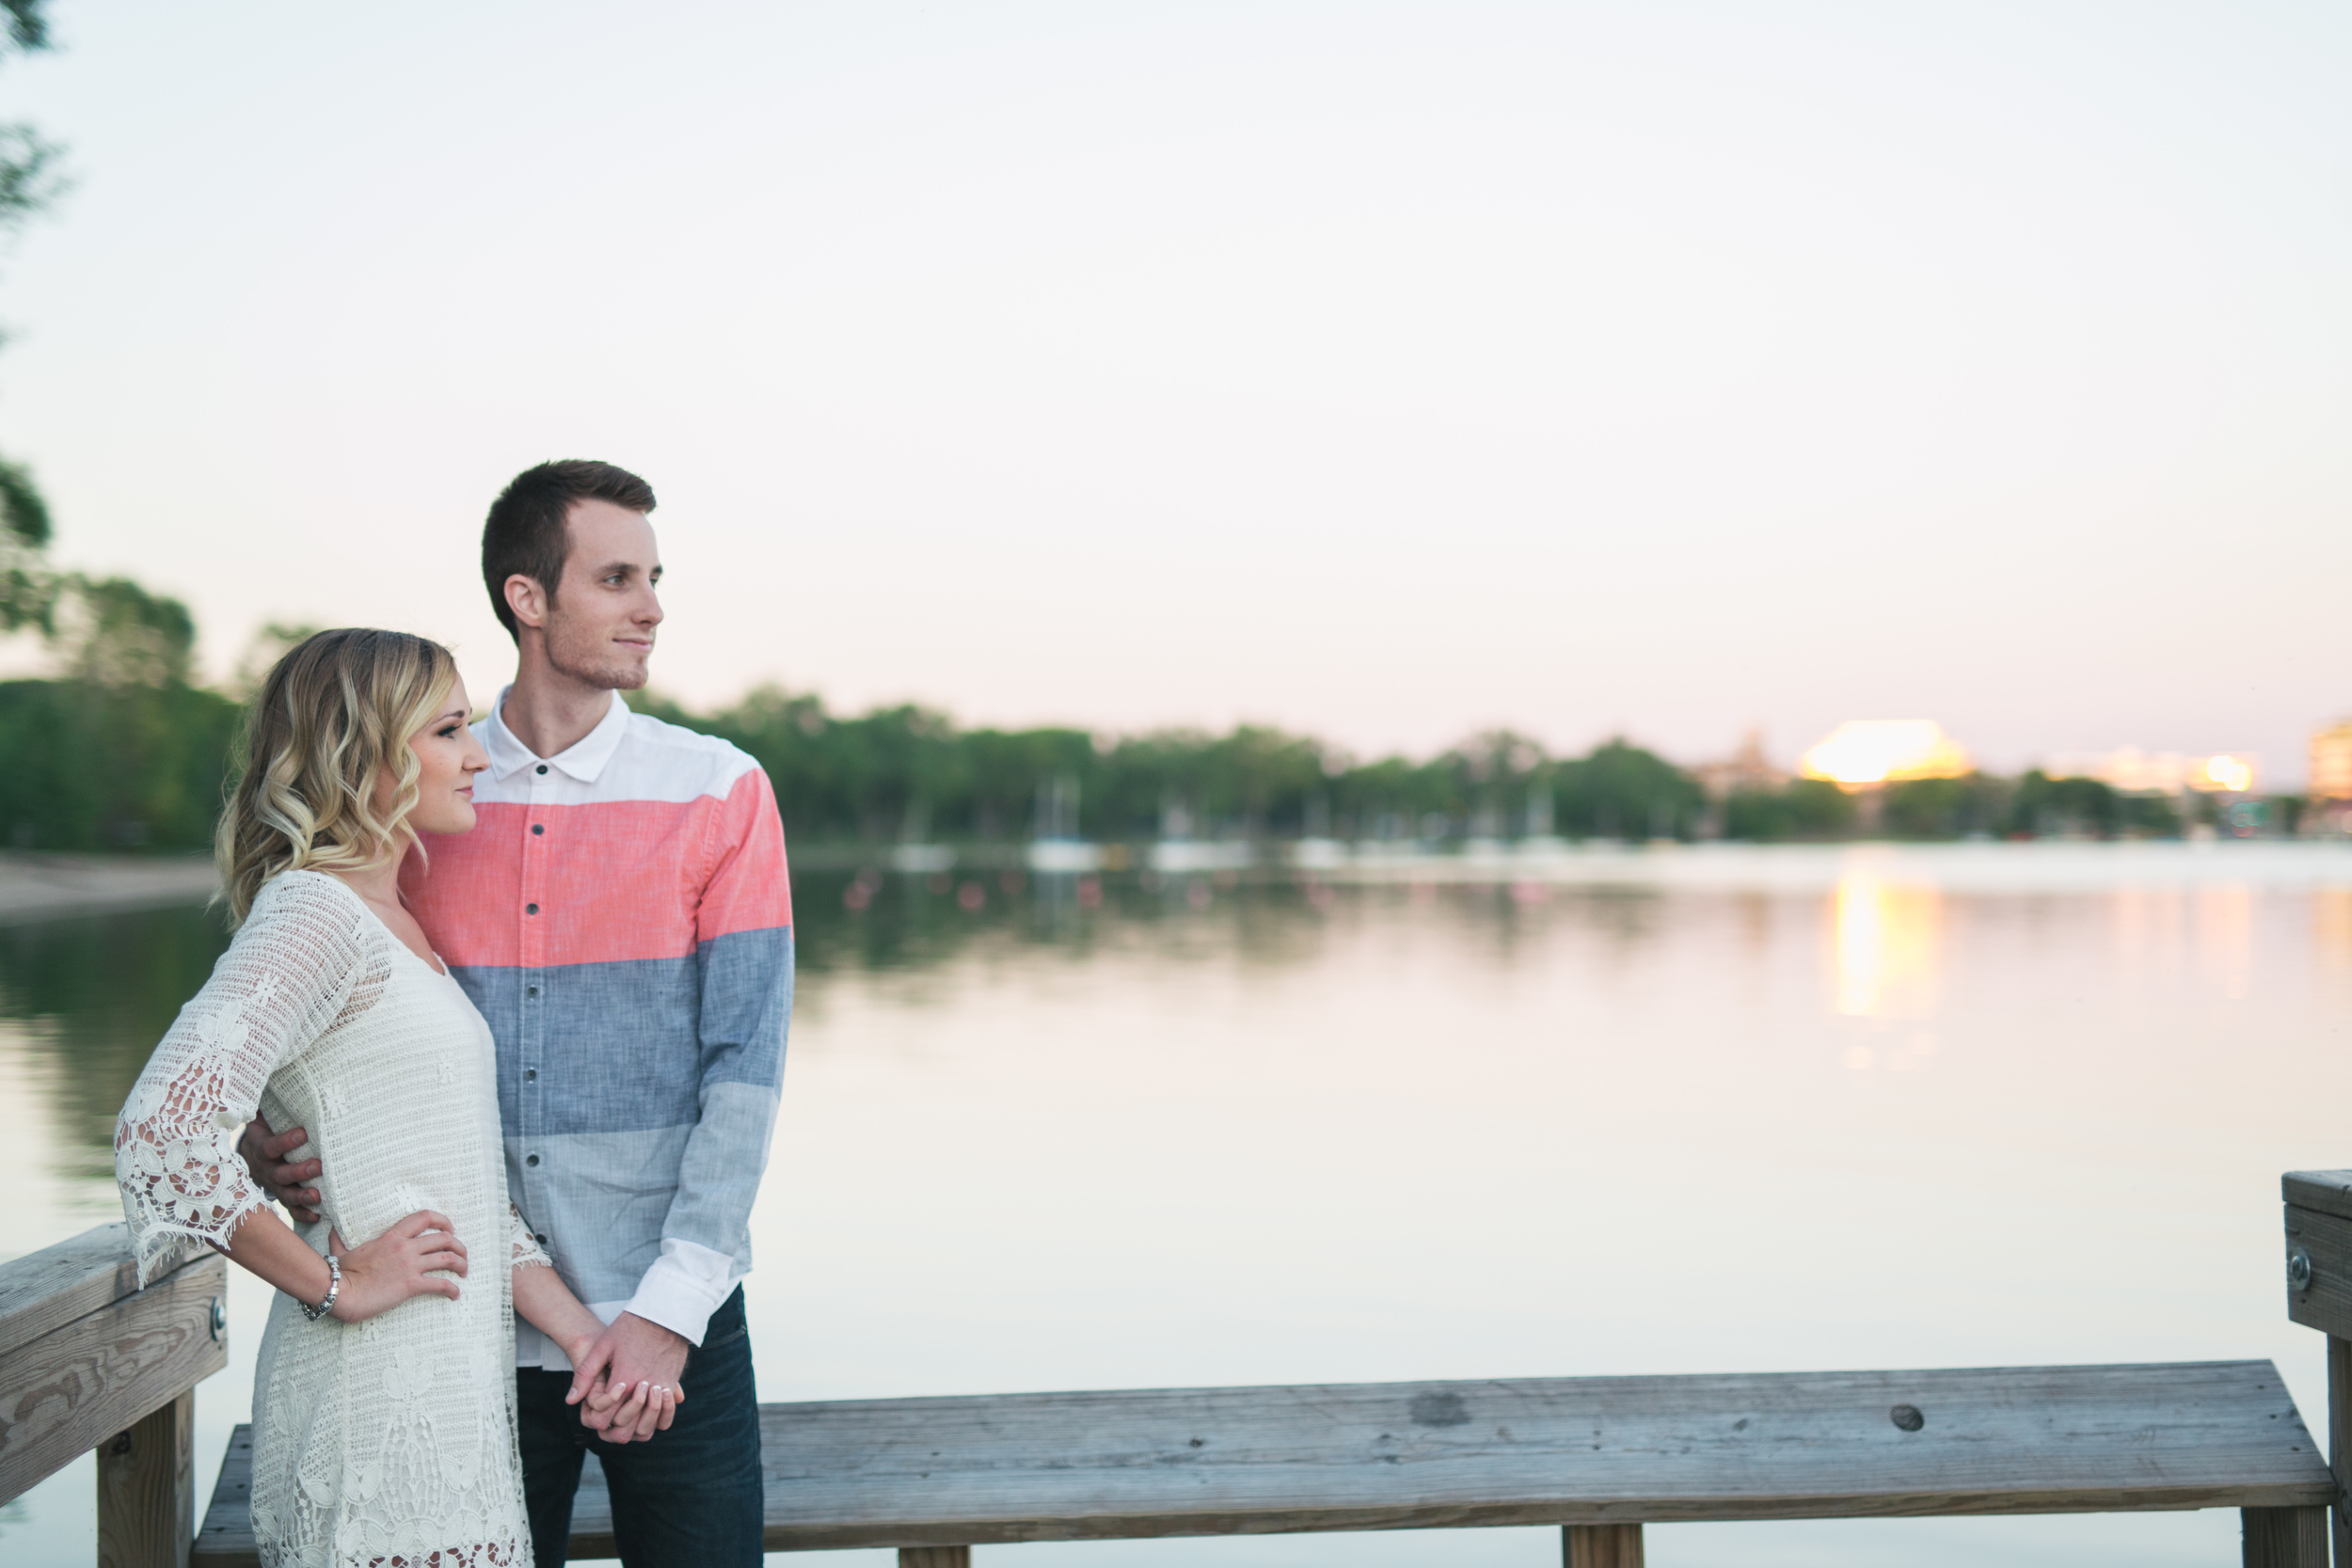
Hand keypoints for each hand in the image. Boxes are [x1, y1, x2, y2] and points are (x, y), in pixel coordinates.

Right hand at [238, 1112, 322, 1223]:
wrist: (249, 1153)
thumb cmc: (266, 1128)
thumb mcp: (263, 1115)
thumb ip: (269, 1101)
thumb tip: (277, 1071)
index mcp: (260, 1147)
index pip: (271, 1146)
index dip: (285, 1141)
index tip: (302, 1132)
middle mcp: (266, 1169)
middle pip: (280, 1173)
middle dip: (299, 1170)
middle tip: (318, 1165)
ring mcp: (273, 1185)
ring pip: (286, 1193)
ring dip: (302, 1195)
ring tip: (319, 1195)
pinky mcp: (281, 1196)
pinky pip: (291, 1208)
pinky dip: (303, 1213)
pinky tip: (318, 1216)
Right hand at [326, 1211, 466, 1321]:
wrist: (340, 1292)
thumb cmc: (339, 1274)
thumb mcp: (340, 1250)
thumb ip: (339, 1237)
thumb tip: (332, 1228)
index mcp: (392, 1236)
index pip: (424, 1217)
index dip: (443, 1220)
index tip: (450, 1228)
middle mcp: (405, 1247)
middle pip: (444, 1238)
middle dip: (459, 1245)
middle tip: (462, 1255)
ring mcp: (409, 1265)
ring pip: (447, 1259)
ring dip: (461, 1264)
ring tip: (464, 1272)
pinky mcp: (411, 1285)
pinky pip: (440, 1284)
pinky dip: (452, 1289)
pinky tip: (455, 1294)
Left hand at [567, 1312, 687, 1443]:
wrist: (665, 1312)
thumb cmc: (630, 1327)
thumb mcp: (602, 1347)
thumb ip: (585, 1374)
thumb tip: (570, 1400)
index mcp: (623, 1381)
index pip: (605, 1419)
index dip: (597, 1417)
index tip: (598, 1405)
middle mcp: (643, 1389)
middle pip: (626, 1430)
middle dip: (614, 1426)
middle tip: (611, 1414)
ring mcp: (661, 1388)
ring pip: (648, 1427)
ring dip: (636, 1425)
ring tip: (629, 1413)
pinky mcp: (673, 1383)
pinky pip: (665, 1414)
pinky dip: (656, 1417)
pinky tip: (646, 1407)